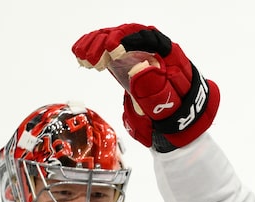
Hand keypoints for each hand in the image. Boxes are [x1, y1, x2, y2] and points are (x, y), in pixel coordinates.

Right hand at [73, 24, 218, 150]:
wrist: (174, 114)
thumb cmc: (174, 107)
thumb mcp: (169, 103)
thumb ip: (156, 89)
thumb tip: (139, 70)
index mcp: (167, 54)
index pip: (147, 38)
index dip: (128, 40)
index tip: (112, 49)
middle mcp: (151, 47)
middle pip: (126, 34)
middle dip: (106, 42)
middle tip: (91, 59)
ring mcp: (136, 51)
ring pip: (114, 37)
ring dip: (95, 44)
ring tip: (82, 58)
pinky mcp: (124, 58)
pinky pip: (107, 46)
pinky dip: (92, 48)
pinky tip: (80, 55)